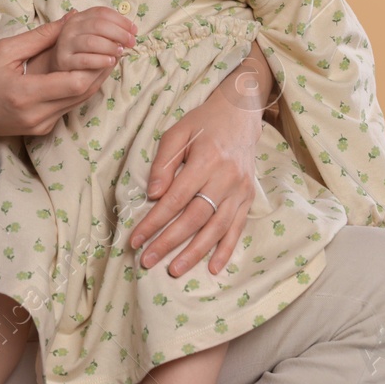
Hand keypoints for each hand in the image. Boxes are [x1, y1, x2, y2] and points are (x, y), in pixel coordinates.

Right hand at [0, 19, 110, 139]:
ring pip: (79, 103)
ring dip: (94, 81)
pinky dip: (79, 91)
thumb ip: (40, 37)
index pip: (74, 83)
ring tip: (106, 58)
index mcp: (26, 94)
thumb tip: (70, 19)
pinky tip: (84, 73)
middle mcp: (37, 115)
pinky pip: (68, 109)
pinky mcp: (41, 130)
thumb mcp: (4, 51)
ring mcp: (40, 126)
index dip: (95, 66)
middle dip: (101, 72)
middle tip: (115, 50)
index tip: (108, 48)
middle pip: (83, 95)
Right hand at [32, 7, 135, 75]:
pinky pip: (85, 60)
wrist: (55, 65)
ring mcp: (65, 44)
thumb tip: (130, 28)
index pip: (102, 12)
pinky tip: (111, 62)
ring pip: (92, 41)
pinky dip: (101, 60)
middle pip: (98, 25)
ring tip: (121, 52)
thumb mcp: (90, 34)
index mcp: (78, 18)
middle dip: (119, 33)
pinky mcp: (64, 61)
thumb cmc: (79, 50)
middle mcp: (70, 28)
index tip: (134, 30)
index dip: (121, 20)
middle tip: (131, 42)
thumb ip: (106, 29)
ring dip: (110, 46)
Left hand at [127, 43, 272, 276]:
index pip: (175, 198)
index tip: (136, 239)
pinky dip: (226, 250)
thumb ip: (163, 163)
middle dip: (169, 242)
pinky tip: (212, 268)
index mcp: (206, 160)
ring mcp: (240, 190)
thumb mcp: (177, 132)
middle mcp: (226, 178)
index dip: (155, 221)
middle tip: (148, 261)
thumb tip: (153, 195)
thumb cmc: (204, 123)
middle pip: (195, 217)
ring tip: (174, 270)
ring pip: (217, 228)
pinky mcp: (248, 198)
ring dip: (195, 252)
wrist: (241, 114)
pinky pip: (237, 229)